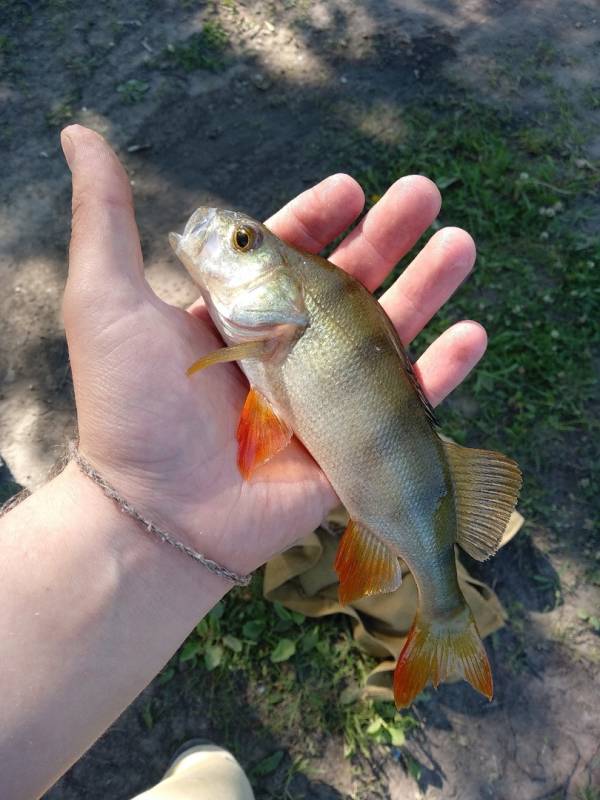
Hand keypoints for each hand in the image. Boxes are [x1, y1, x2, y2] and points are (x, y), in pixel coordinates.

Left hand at [61, 125, 484, 576]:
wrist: (160, 513)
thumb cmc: (131, 407)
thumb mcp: (105, 300)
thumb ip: (104, 217)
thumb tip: (79, 134)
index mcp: (237, 314)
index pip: (287, 254)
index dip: (320, 217)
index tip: (351, 187)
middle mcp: (282, 350)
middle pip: (348, 283)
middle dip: (389, 237)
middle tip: (425, 194)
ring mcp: (320, 397)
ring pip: (385, 333)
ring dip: (427, 288)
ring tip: (462, 245)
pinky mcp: (349, 444)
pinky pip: (406, 403)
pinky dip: (442, 372)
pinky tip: (472, 334)